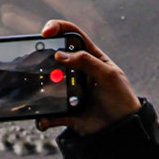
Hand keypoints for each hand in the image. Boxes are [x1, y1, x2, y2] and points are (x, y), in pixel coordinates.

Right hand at [33, 20, 141, 135]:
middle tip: (35, 61)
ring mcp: (70, 91)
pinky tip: (42, 120)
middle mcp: (77, 72)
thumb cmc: (121, 98)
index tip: (46, 32)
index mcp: (90, 57)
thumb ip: (87, 61)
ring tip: (39, 92)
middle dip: (42, 58)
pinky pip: (49, 113)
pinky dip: (43, 117)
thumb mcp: (109, 75)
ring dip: (40, 89)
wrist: (123, 130)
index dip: (58, 28)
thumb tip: (60, 55)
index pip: (71, 35)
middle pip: (54, 58)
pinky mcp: (66, 111)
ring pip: (48, 85)